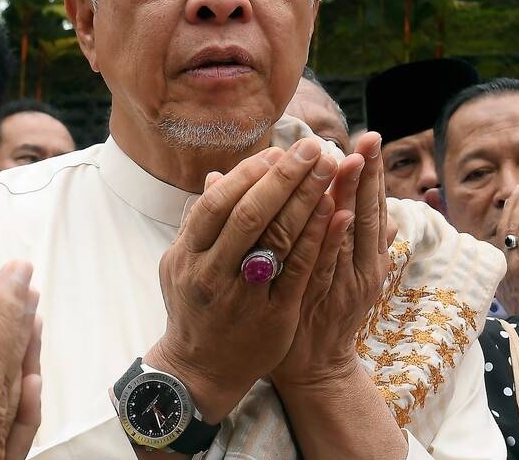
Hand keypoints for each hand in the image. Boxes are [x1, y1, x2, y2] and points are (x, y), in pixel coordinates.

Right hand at [144, 138, 337, 421]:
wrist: (201, 369)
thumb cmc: (193, 307)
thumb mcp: (181, 263)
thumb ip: (198, 222)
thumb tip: (216, 176)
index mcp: (187, 255)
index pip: (217, 203)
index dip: (248, 174)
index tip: (277, 153)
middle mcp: (212, 273)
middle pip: (251, 215)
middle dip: (285, 177)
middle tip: (313, 148)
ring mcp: (244, 296)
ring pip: (279, 239)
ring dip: (307, 199)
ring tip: (331, 169)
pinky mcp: (275, 315)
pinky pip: (300, 270)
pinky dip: (319, 238)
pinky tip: (337, 211)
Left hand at [272, 132, 390, 387]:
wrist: (312, 364)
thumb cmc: (318, 310)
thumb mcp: (336, 269)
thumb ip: (345, 235)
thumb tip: (379, 209)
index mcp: (365, 255)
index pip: (370, 204)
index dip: (371, 172)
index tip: (368, 137)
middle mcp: (364, 266)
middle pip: (369, 212)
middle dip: (369, 174)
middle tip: (369, 138)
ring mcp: (351, 283)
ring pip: (355, 233)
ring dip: (356, 197)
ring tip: (353, 161)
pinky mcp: (333, 300)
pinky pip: (334, 264)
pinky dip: (338, 239)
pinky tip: (340, 214)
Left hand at [495, 186, 518, 314]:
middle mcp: (508, 262)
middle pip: (507, 227)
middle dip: (514, 206)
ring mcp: (502, 266)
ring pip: (501, 233)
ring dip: (508, 213)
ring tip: (515, 197)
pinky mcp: (501, 270)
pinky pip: (500, 243)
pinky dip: (505, 226)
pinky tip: (509, 217)